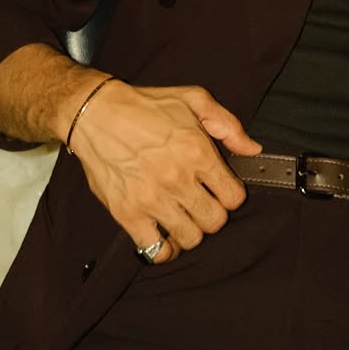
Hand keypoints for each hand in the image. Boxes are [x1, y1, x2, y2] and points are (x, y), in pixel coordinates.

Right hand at [67, 81, 260, 261]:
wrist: (96, 114)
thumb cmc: (145, 106)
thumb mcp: (193, 99)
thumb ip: (228, 124)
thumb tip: (252, 149)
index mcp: (197, 151)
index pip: (234, 197)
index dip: (231, 196)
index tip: (222, 191)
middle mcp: (177, 178)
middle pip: (215, 221)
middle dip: (213, 214)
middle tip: (202, 203)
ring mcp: (152, 199)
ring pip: (190, 238)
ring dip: (191, 230)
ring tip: (183, 216)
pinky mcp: (127, 213)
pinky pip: (156, 250)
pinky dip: (164, 248)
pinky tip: (164, 232)